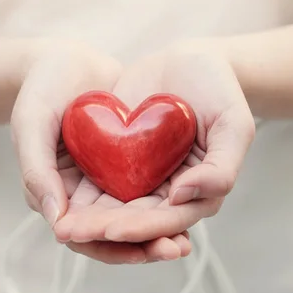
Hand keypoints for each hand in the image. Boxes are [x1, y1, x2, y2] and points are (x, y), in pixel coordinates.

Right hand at [11, 42, 190, 263]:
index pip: (80, 234)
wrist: (67, 57)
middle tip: (174, 250)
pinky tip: (188, 205)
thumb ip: (37, 170)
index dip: (108, 247)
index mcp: (53, 192)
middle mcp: (80, 193)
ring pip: (132, 216)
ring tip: (184, 242)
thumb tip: (57, 222)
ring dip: (158, 231)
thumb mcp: (32, 123)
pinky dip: (163, 202)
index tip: (139, 249)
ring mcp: (104, 179)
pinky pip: (145, 190)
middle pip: (113, 233)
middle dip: (143, 245)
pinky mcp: (125, 163)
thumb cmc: (42, 87)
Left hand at [54, 45, 255, 248]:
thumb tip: (181, 197)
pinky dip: (81, 194)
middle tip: (71, 233)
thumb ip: (222, 167)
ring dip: (87, 220)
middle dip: (103, 230)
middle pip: (134, 220)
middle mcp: (167, 192)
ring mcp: (142, 176)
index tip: (112, 230)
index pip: (168, 220)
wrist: (189, 59)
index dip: (141, 229)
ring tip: (61, 227)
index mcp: (199, 192)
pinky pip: (99, 180)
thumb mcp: (234, 125)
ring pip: (112, 207)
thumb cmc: (219, 90)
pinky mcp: (119, 158)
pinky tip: (59, 200)